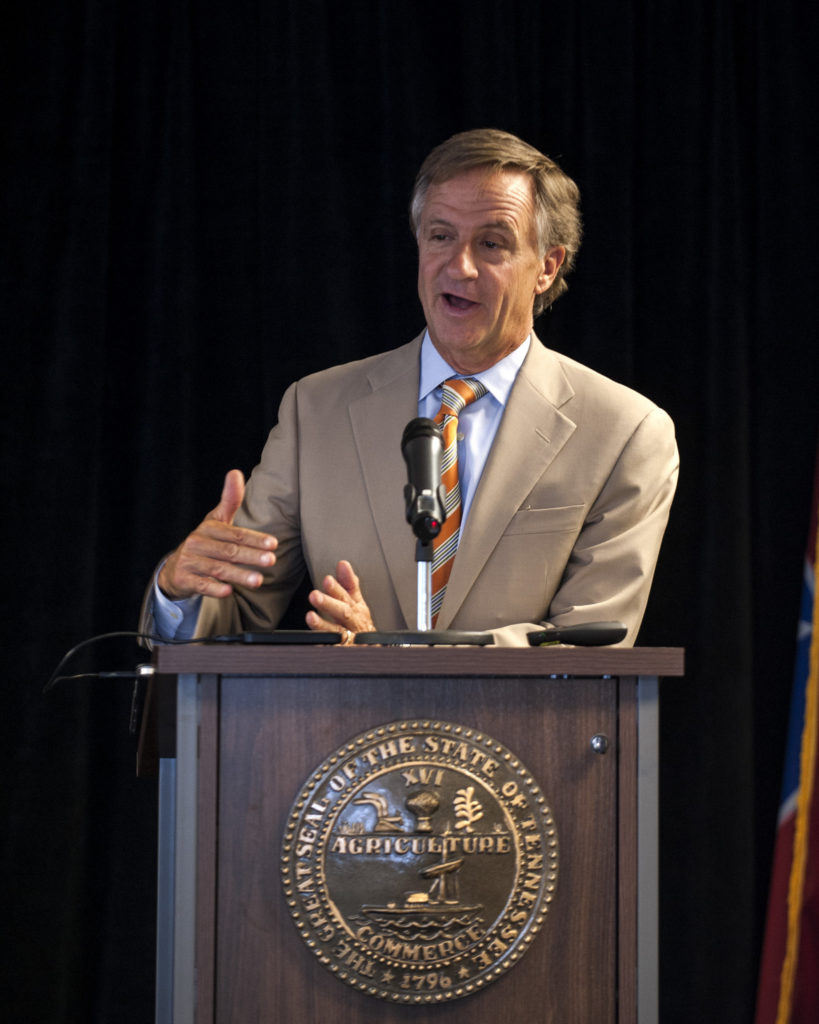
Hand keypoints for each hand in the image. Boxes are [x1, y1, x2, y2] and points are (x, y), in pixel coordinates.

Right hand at [157, 469, 277, 599]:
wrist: (176, 567)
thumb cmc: (205, 542)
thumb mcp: (216, 521)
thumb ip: (230, 500)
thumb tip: (235, 472)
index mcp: (209, 528)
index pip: (235, 534)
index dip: (255, 538)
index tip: (274, 544)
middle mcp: (197, 544)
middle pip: (229, 551)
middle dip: (251, 556)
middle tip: (272, 561)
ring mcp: (189, 562)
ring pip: (218, 569)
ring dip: (239, 575)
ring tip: (258, 580)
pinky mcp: (184, 579)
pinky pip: (201, 585)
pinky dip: (214, 588)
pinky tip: (229, 591)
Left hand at [306, 560, 374, 643]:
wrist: (372, 649)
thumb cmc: (360, 624)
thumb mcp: (358, 603)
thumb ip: (349, 584)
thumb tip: (343, 564)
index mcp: (358, 608)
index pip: (349, 595)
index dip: (338, 588)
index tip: (327, 580)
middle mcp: (355, 623)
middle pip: (344, 612)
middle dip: (329, 604)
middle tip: (314, 595)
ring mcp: (351, 639)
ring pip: (337, 632)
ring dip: (323, 625)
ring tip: (310, 617)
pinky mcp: (345, 652)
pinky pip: (334, 650)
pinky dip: (325, 647)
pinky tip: (315, 643)